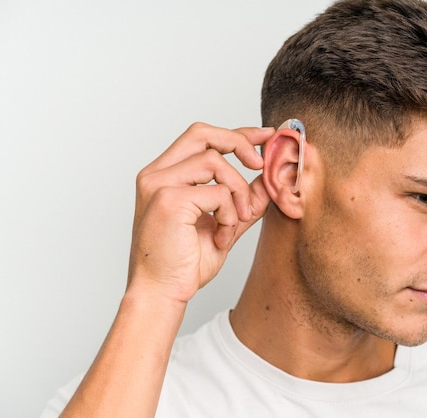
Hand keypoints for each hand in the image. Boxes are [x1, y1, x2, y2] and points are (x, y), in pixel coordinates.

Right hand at [127, 122, 272, 302]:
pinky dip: (230, 215)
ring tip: (236, 222)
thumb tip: (270, 179)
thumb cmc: (185, 263)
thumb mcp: (224, 224)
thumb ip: (245, 200)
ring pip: (215, 162)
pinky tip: (222, 237)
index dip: (237, 134)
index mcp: (164, 175)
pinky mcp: (169, 200)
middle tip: (261, 164)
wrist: (161, 293)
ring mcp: (159, 184)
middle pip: (202, 133)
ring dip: (237, 192)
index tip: (266, 136)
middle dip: (239, 142)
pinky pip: (218, 192)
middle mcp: (156, 174)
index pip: (201, 138)